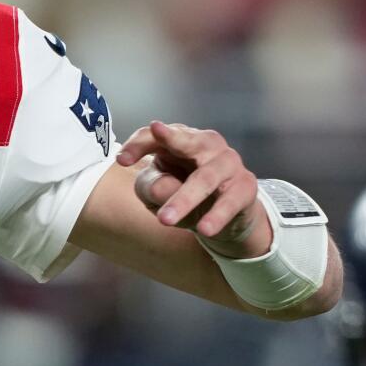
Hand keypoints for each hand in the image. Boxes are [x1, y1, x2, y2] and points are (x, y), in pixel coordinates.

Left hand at [116, 120, 266, 256]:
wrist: (222, 218)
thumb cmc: (182, 194)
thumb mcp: (156, 193)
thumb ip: (152, 187)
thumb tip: (159, 188)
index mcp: (178, 140)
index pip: (154, 136)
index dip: (138, 145)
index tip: (121, 161)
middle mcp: (206, 144)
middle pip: (188, 141)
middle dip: (171, 144)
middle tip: (152, 159)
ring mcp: (228, 163)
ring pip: (206, 176)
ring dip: (185, 199)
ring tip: (165, 219)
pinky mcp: (245, 186)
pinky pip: (231, 200)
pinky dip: (217, 215)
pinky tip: (204, 229)